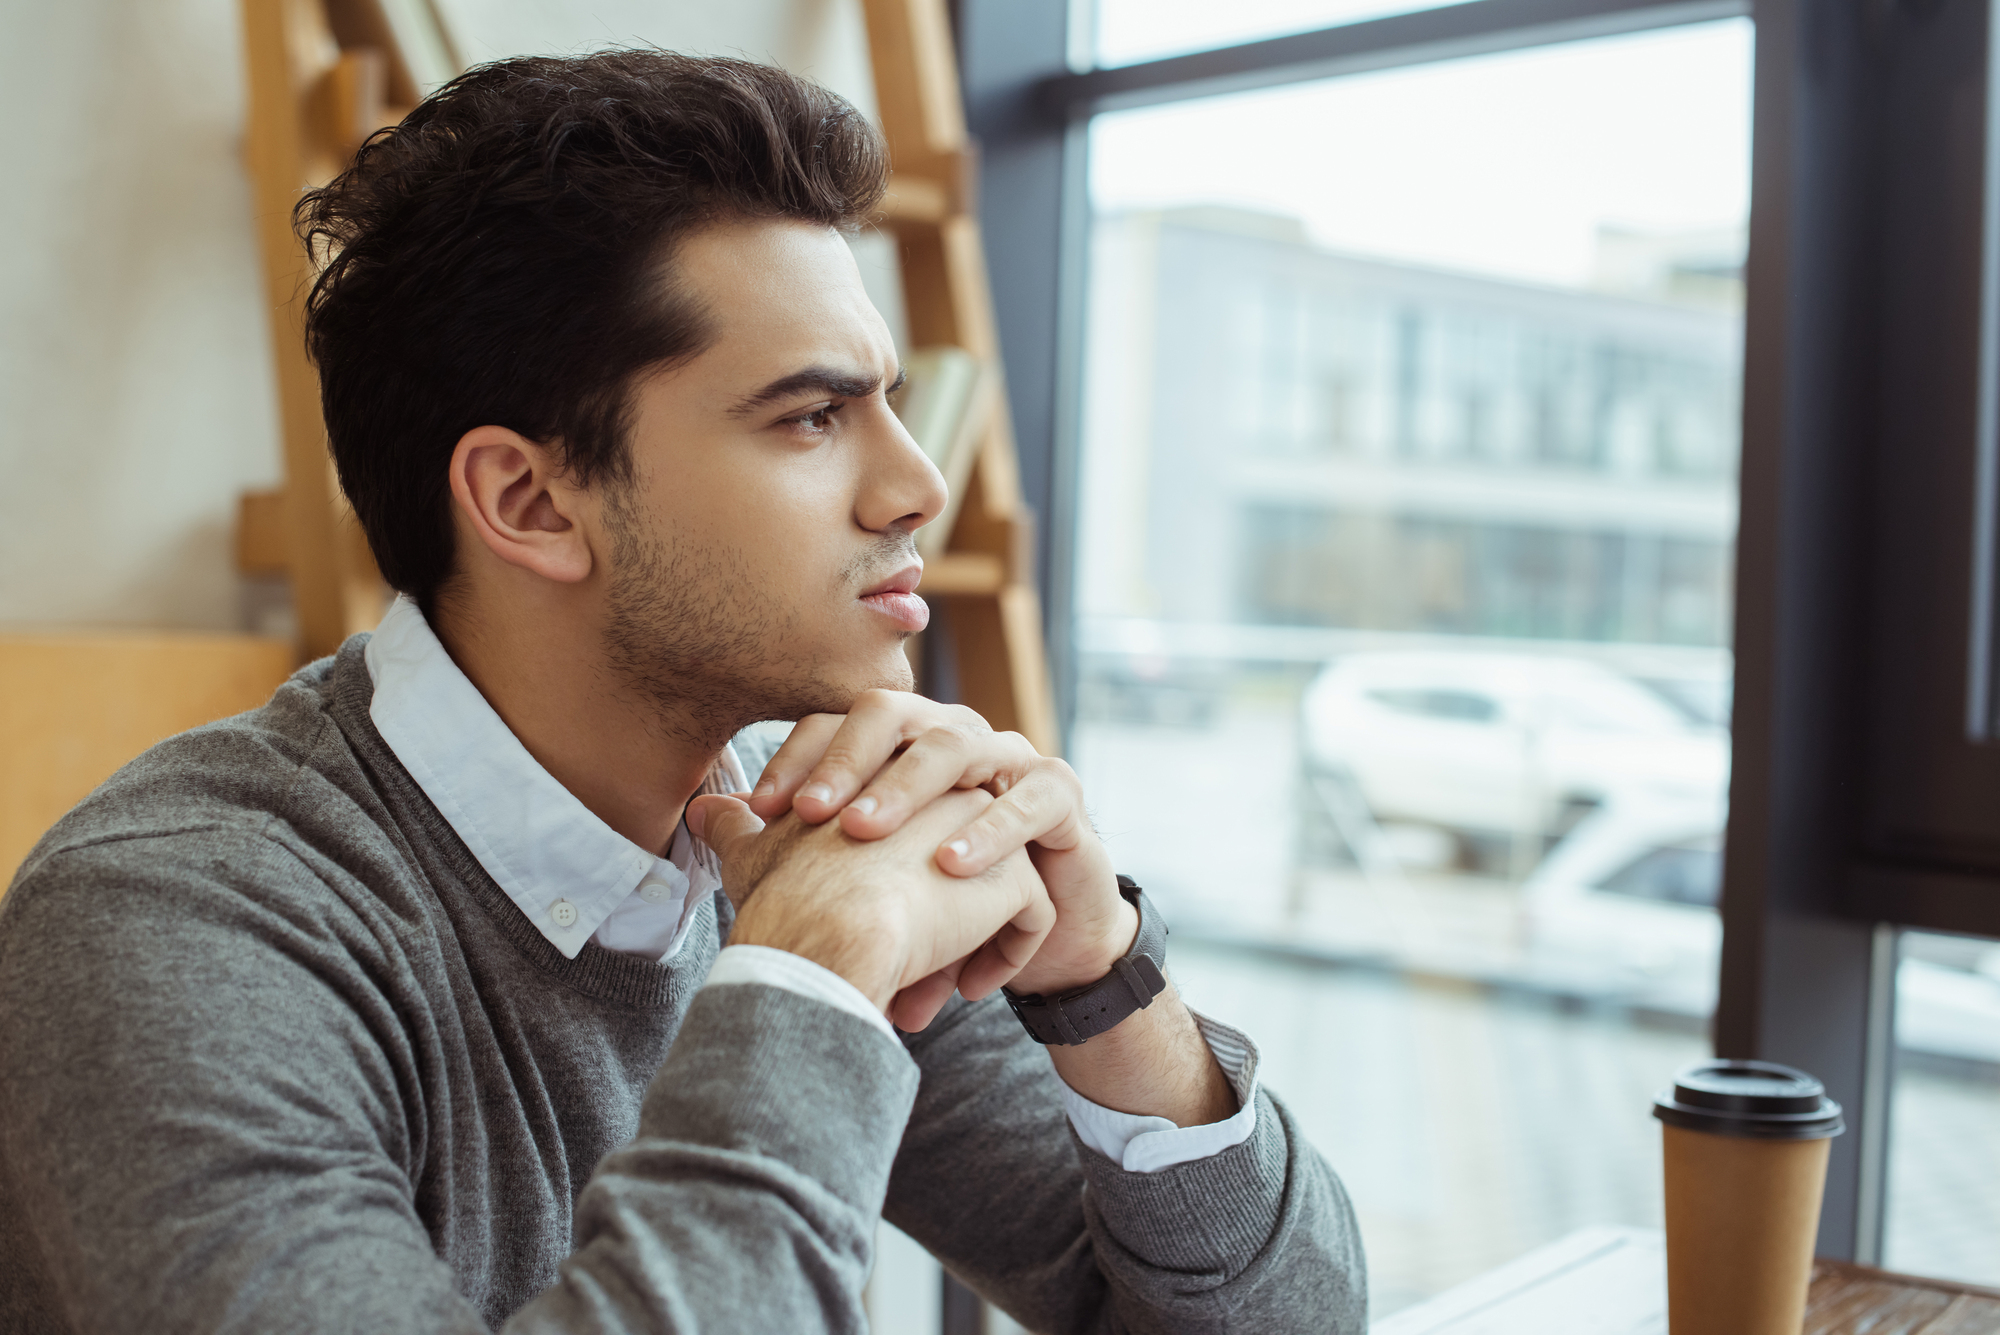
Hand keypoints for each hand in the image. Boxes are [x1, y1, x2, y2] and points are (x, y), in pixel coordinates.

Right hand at [688, 786, 1055, 1031]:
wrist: (831, 932)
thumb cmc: (784, 898)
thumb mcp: (756, 853)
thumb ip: (739, 828)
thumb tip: (704, 810)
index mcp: (885, 775)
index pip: (911, 828)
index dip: (893, 883)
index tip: (865, 929)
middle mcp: (941, 786)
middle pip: (957, 854)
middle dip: (936, 916)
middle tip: (898, 970)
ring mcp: (984, 825)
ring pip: (996, 885)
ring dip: (970, 942)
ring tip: (927, 992)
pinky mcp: (1015, 875)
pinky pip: (1031, 918)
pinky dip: (1006, 957)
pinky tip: (965, 990)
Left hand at [745, 691, 1135, 998]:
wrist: (1035, 935)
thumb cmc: (938, 900)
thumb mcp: (858, 875)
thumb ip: (782, 842)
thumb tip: (703, 812)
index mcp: (900, 745)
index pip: (840, 723)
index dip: (799, 758)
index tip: (763, 812)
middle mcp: (951, 735)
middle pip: (896, 716)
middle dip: (849, 762)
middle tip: (810, 816)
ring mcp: (1010, 758)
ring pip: (959, 746)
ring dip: (909, 790)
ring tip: (866, 835)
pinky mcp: (1061, 796)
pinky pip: (1030, 799)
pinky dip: (991, 832)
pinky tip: (951, 868)